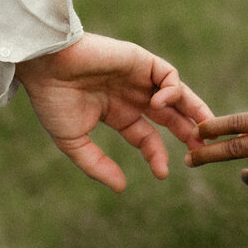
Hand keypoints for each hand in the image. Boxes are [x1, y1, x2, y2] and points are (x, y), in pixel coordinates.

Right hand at [14, 33, 211, 191]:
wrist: (43, 66)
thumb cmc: (52, 100)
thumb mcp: (73, 141)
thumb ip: (97, 165)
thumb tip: (121, 188)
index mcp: (116, 112)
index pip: (146, 137)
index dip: (157, 155)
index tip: (162, 173)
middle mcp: (130, 94)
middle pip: (170, 115)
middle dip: (187, 132)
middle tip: (203, 151)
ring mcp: (137, 77)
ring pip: (177, 94)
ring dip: (194, 110)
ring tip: (205, 129)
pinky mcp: (140, 60)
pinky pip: (168, 75)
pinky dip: (172, 90)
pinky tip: (159, 104)